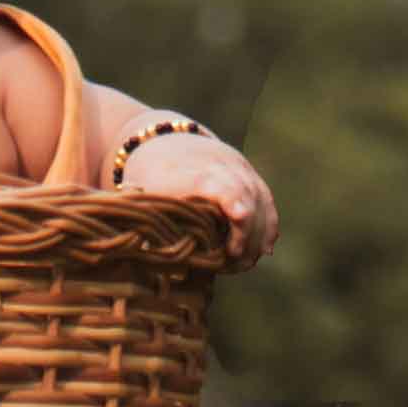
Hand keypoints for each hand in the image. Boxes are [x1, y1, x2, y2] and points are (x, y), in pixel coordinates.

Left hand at [121, 128, 275, 266]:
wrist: (162, 141)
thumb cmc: (148, 175)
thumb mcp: (139, 193)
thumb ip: (146, 218)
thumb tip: (140, 250)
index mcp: (196, 171)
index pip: (223, 188)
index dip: (235, 207)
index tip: (236, 238)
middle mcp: (222, 165)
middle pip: (248, 198)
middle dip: (247, 236)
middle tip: (235, 265)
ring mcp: (238, 167)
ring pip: (261, 200)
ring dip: (259, 235)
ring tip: (246, 263)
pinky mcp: (247, 174)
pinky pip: (266, 199)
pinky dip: (268, 225)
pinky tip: (264, 249)